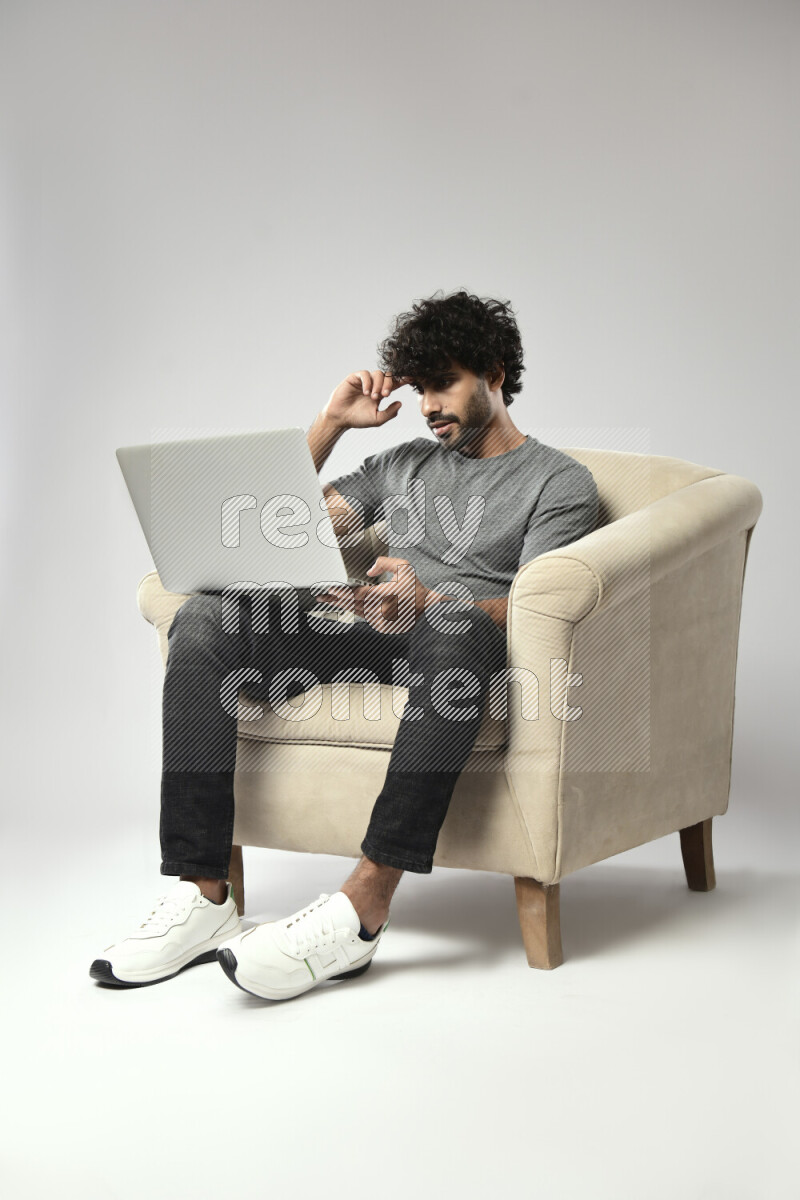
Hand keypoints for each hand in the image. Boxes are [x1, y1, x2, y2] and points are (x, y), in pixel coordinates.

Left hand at [317, 556, 431, 633]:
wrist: (426, 610)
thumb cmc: (414, 587)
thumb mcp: (404, 567)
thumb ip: (385, 563)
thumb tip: (369, 571)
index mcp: (389, 595)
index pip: (361, 594)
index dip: (344, 592)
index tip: (331, 589)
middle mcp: (384, 610)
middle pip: (354, 604)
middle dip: (336, 599)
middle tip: (321, 595)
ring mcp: (382, 621)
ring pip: (356, 611)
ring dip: (342, 605)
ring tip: (327, 599)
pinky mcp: (381, 627)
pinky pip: (363, 617)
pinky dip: (353, 610)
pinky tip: (343, 605)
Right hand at [323, 370, 410, 430]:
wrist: (340, 418)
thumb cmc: (358, 419)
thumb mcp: (377, 419)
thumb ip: (389, 413)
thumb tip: (400, 403)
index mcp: (381, 393)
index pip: (394, 383)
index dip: (403, 380)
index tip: (411, 379)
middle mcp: (374, 385)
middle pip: (388, 376)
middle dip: (389, 384)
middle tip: (385, 395)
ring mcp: (364, 381)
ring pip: (377, 374)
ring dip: (378, 384)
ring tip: (373, 397)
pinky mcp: (354, 378)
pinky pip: (364, 374)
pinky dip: (367, 382)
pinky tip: (366, 392)